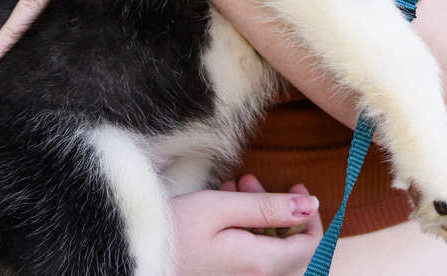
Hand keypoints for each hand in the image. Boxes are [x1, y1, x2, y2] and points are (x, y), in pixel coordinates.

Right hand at [170, 176, 322, 275]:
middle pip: (290, 247)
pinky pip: (251, 257)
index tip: (294, 187)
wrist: (134, 258)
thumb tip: (310, 204)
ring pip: (269, 250)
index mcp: (261, 264)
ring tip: (232, 189)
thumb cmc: (174, 232)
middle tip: (251, 181)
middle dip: (277, 209)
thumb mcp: (220, 208)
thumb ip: (268, 207)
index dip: (310, 214)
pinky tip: (222, 209)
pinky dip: (245, 231)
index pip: (312, 245)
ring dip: (259, 217)